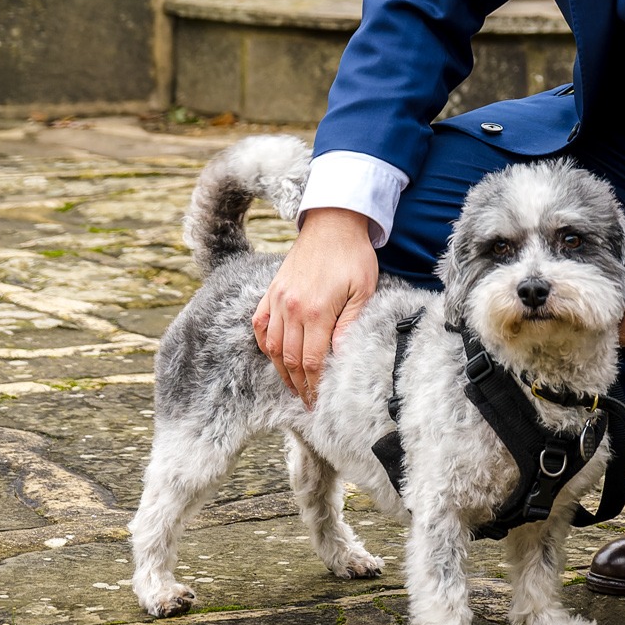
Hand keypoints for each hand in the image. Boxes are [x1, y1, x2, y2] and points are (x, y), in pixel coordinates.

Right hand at [252, 207, 378, 404]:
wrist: (333, 223)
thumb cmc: (353, 256)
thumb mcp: (364, 290)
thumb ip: (350, 324)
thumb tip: (341, 355)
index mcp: (316, 311)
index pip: (313, 362)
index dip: (315, 385)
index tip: (319, 401)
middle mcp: (292, 308)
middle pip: (291, 359)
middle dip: (300, 385)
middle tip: (308, 402)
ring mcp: (277, 300)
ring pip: (272, 347)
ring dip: (282, 371)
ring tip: (294, 387)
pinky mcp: (271, 291)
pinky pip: (260, 326)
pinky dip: (264, 345)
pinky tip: (274, 357)